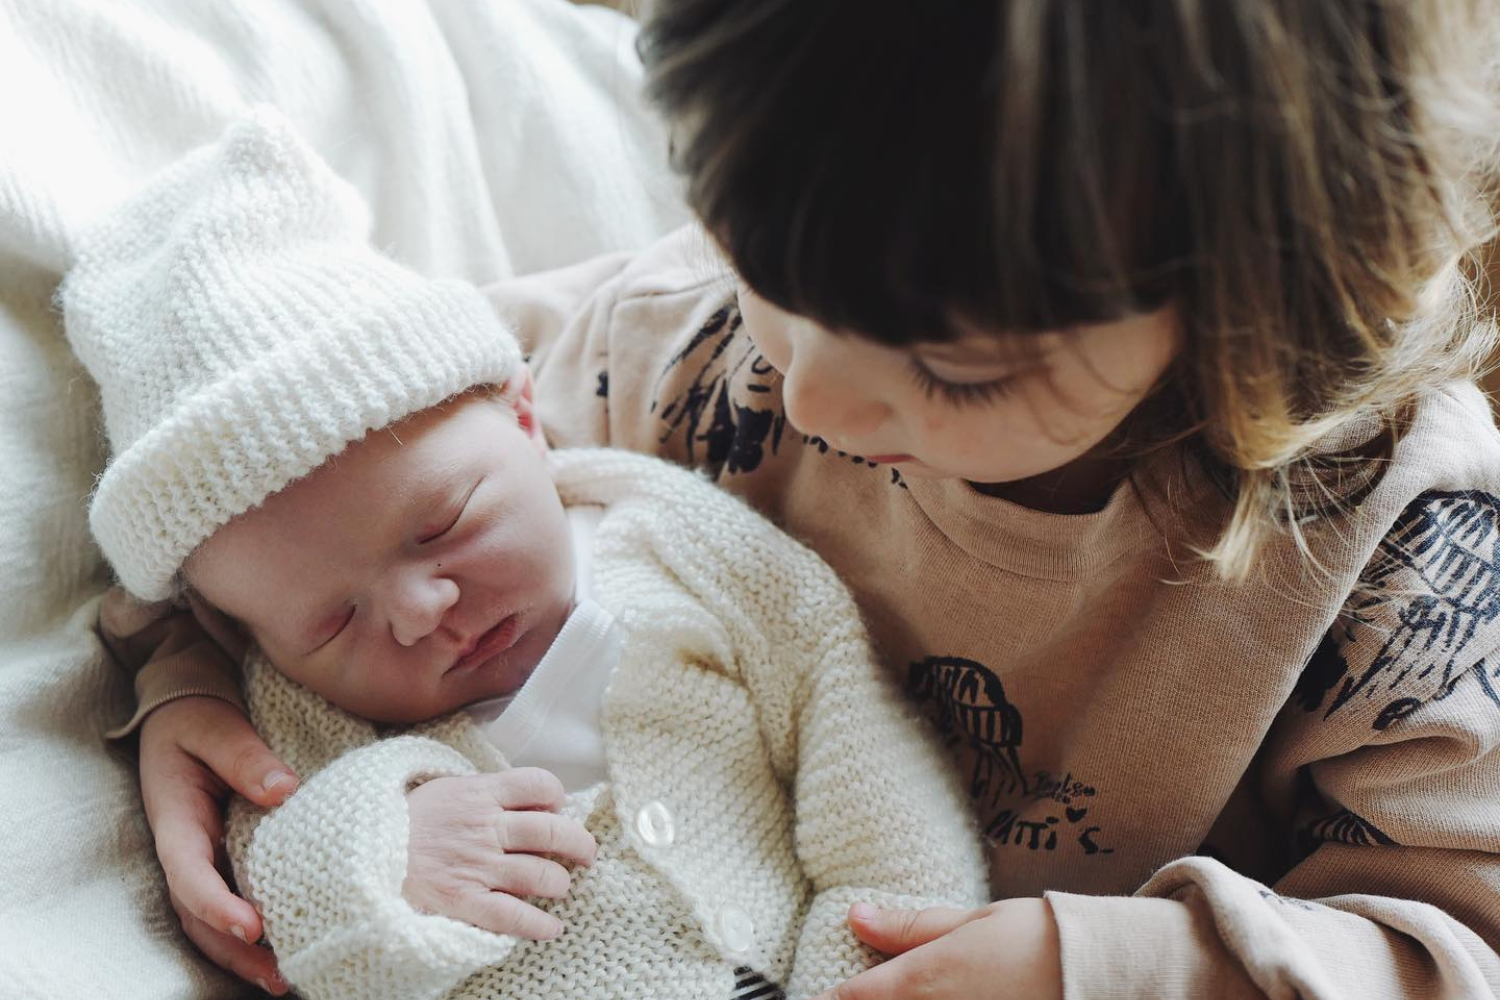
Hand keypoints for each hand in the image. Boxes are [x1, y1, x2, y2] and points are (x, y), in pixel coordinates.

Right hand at [139, 696, 299, 995]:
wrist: (185, 709)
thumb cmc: (197, 718)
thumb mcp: (215, 726)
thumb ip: (245, 756)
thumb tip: (284, 790)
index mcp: (177, 819)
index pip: (189, 872)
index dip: (215, 904)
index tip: (250, 927)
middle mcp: (185, 849)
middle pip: (199, 915)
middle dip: (235, 951)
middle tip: (279, 975)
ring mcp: (202, 858)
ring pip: (212, 920)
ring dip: (244, 954)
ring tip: (286, 979)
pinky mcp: (223, 858)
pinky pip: (233, 901)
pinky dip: (254, 932)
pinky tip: (289, 948)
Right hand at [404, 768, 597, 938]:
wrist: (358, 848)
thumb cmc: (404, 820)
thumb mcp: (444, 788)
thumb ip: (483, 791)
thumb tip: (523, 797)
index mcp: (480, 793)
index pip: (538, 783)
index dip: (557, 796)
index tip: (558, 809)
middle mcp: (485, 827)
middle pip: (552, 830)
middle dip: (579, 843)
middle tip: (586, 854)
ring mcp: (476, 865)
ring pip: (540, 874)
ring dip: (559, 883)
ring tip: (559, 887)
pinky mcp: (463, 900)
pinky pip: (512, 915)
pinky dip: (539, 924)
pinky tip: (551, 928)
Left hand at [813, 898, 1062, 999]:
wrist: (1099, 975)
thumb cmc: (1037, 939)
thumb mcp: (970, 921)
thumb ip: (908, 927)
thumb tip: (854, 915)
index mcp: (922, 981)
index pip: (851, 998)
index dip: (832, 997)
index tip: (821, 993)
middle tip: (853, 992)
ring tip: (892, 995)